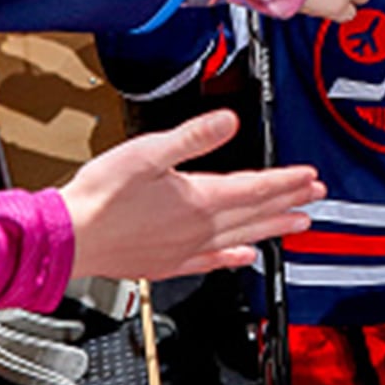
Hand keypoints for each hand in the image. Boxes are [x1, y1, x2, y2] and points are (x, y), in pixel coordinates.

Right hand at [61, 110, 325, 280]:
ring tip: (296, 225)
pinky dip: (232, 257)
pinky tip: (245, 257)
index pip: (254, 188)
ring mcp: (184, 249)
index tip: (310, 177)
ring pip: (241, 237)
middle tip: (315, 199)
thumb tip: (229, 121)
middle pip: (255, 214)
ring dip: (271, 229)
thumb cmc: (100, 197)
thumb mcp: (149, 153)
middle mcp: (198, 228)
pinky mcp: (167, 263)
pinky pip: (211, 261)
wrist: (69, 238)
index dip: (286, 181)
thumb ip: (193, 137)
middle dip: (288, 203)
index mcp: (198, 199)